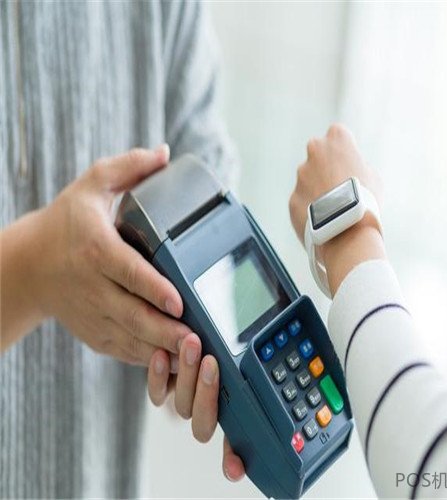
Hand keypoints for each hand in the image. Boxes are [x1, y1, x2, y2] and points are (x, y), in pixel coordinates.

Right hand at [34, 145, 190, 363]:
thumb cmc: (67, 223)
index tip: (179, 301)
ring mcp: (93, 314)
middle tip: (199, 340)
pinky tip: (174, 364)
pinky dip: (148, 359)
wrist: (29, 265)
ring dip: (162, 351)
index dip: (154, 288)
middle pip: (133, 314)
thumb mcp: (92, 185)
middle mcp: (94, 286)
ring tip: (195, 357)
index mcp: (97, 249)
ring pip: (131, 338)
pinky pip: (123, 350)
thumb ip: (129, 167)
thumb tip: (165, 153)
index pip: (129, 272)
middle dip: (166, 331)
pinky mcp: (94, 332)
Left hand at [147, 340, 245, 481]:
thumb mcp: (245, 352)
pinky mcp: (163, 386)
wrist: (181, 334)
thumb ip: (254, 363)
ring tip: (192, 344)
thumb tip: (277, 357)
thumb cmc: (222, 342)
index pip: (237, 442)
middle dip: (206, 394)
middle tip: (211, 362)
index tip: (234, 466)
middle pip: (203, 425)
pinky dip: (157, 376)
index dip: (235, 459)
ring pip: (182, 405)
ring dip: (187, 374)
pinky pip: (157, 393)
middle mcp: (209, 408)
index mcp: (234, 407)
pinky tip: (163, 355)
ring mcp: (186, 399)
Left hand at [289, 124, 385, 292]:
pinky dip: (310, 209)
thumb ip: (357, 166)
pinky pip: (302, 202)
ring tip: (333, 209)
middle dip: (325, 167)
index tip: (349, 163)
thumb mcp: (373, 176)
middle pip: (318, 155)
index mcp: (337, 138)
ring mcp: (301, 175)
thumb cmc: (367, 199)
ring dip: (317, 190)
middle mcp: (314, 151)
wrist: (347, 228)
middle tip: (339, 186)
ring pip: (307, 180)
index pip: (338, 135)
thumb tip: (350, 171)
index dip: (344, 151)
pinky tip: (324, 221)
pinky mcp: (292, 198)